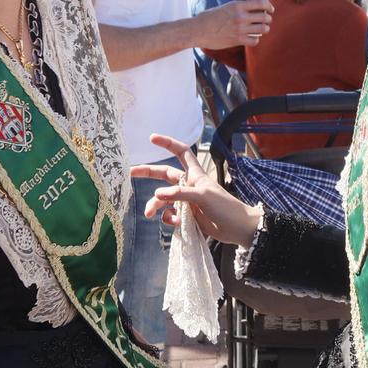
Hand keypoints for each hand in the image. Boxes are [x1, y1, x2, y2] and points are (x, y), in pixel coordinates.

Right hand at [130, 135, 260, 246]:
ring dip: (155, 205)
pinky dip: (168, 218)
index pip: (181, 152)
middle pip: (165, 174)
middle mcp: (188, 185)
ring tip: (149, 214)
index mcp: (195, 175)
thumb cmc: (225, 207)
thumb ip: (179, 194)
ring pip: (164, 199)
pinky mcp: (187, 216)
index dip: (168, 143)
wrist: (237, 229)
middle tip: (130, 172)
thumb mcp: (202, 196)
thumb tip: (157, 193)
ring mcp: (187, 201)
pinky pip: (170, 214)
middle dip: (148, 173)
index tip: (152, 138)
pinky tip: (174, 223)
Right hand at [198, 0, 273, 48]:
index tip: (271, 9)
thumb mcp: (224, 7)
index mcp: (238, 5)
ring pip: (263, 29)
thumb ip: (237, 8)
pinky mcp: (238, 40)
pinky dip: (255, 39)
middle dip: (268, 19)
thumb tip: (250, 9)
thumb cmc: (209, 18)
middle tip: (267, 19)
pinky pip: (255, 40)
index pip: (261, 3)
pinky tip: (252, 37)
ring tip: (262, 29)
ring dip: (264, 29)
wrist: (198, 30)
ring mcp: (240, 29)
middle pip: (264, 17)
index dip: (269, 6)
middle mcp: (241, 17)